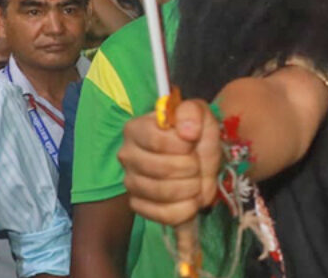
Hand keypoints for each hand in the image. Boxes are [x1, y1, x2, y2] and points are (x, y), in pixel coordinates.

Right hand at [119, 99, 220, 224]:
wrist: (200, 156)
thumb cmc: (195, 133)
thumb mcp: (199, 113)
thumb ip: (192, 113)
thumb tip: (187, 131)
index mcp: (135, 129)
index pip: (157, 141)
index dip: (183, 145)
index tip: (193, 143)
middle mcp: (127, 156)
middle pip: (160, 169)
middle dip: (190, 168)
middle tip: (198, 164)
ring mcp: (131, 183)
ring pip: (162, 193)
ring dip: (191, 188)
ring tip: (196, 179)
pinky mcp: (139, 206)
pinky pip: (163, 215)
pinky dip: (185, 209)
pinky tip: (191, 199)